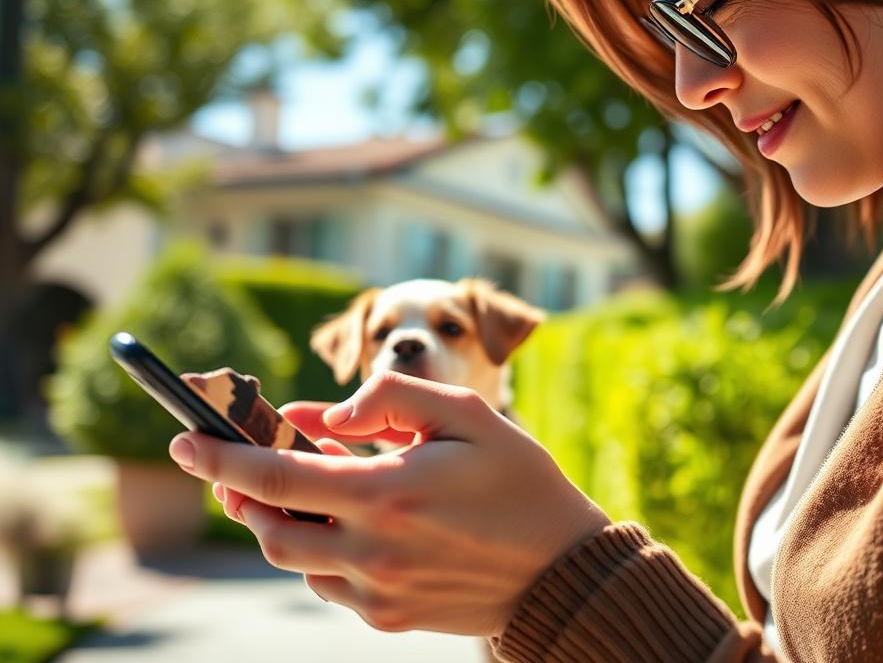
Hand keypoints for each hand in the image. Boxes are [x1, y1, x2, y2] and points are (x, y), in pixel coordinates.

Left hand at [168, 371, 610, 636]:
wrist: (563, 570)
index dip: (219, 457)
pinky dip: (319, 552)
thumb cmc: (518, 480)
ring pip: (292, 558)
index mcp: (387, 493)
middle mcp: (371, 550)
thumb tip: (320, 415)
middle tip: (240, 462)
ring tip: (306, 486)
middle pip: (268, 526)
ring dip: (280, 521)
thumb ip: (390, 399)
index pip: (273, 476)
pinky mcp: (387, 618)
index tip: (182, 441)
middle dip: (242, 491)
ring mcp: (376, 593)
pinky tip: (349, 525)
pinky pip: (326, 585)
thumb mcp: (466, 415)